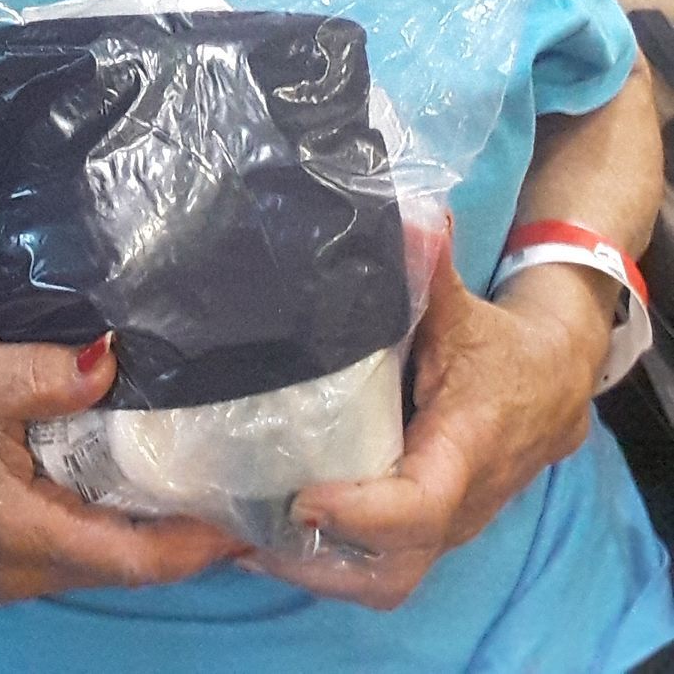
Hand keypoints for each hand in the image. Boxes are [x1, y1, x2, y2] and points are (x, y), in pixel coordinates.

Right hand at [0, 323, 247, 605]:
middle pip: (120, 567)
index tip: (244, 525)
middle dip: (179, 541)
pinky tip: (124, 495)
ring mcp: (7, 576)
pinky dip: (105, 532)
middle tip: (229, 498)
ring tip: (191, 492)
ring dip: (141, 536)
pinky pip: (68, 555)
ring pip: (95, 563)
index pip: (132, 559)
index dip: (193, 546)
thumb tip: (112, 360)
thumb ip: (49, 374)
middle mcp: (23, 572)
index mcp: (25, 535)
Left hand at [243, 235, 610, 609]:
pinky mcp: (428, 533)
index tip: (301, 495)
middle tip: (246, 530)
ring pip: (382, 581)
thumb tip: (410, 215)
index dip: (360, 510)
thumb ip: (430, 267)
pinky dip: (328, 562)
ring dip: (315, 569)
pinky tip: (268, 535)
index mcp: (463, 450)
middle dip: (320, 562)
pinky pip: (380, 568)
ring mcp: (443, 529)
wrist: (554, 386)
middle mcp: (456, 506)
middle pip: (392, 569)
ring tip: (241, 539)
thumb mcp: (463, 307)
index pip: (417, 504)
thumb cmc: (499, 346)